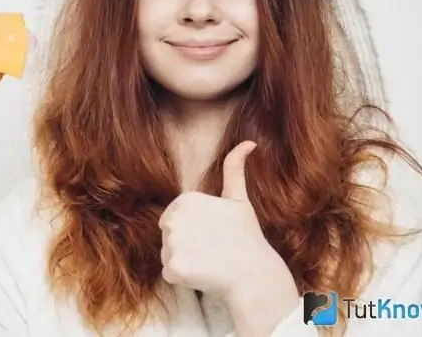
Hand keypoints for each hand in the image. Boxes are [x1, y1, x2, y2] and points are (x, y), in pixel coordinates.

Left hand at [158, 140, 298, 334]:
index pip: (174, 218)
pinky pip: (169, 274)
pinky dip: (183, 278)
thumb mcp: (239, 199)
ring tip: (208, 262)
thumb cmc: (246, 236)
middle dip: (184, 244)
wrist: (254, 273)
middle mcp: (175, 218)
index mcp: (186, 199)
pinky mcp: (173, 267)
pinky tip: (203, 274)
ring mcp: (173, 243)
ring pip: (167, 254)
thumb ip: (234, 168)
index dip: (192, 229)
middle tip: (210, 249)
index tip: (211, 234)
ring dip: (183, 262)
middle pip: (167, 235)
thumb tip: (248, 142)